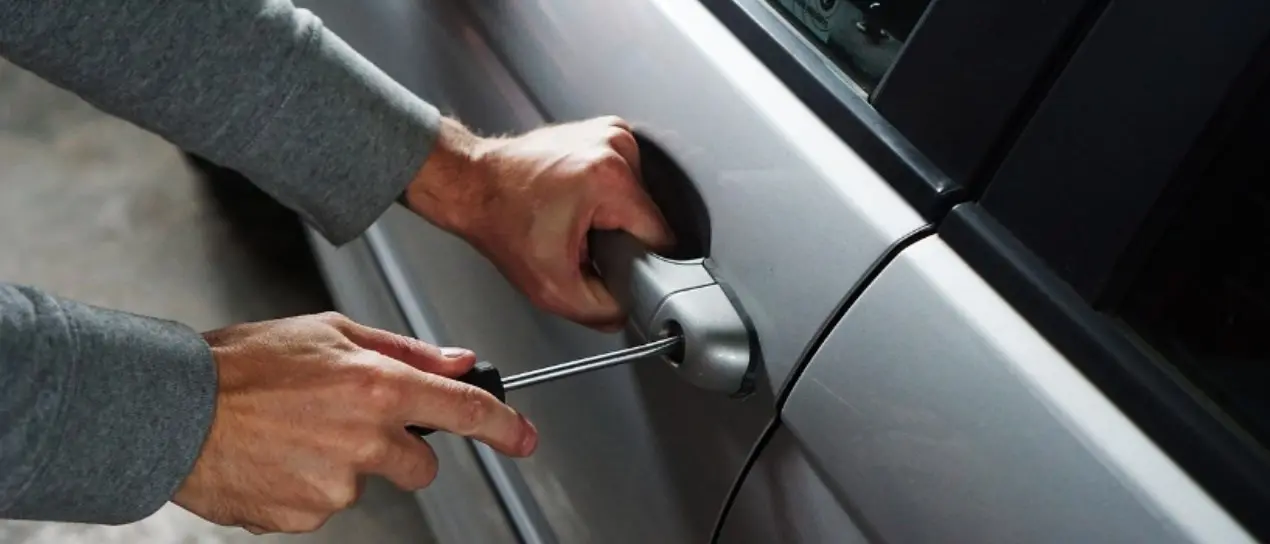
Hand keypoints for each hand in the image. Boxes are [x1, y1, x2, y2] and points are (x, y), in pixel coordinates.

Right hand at [173, 312, 535, 533]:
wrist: (172, 410)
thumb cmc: (243, 365)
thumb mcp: (329, 331)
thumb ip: (404, 350)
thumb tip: (458, 361)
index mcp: (377, 387)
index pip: (464, 411)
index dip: (504, 427)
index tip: (524, 438)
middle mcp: (364, 439)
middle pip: (420, 464)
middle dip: (399, 449)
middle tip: (349, 422)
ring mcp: (335, 485)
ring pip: (366, 483)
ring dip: (343, 464)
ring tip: (294, 433)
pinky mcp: (306, 517)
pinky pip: (325, 505)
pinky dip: (308, 486)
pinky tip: (278, 457)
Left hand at [404, 116, 674, 330]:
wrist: (472, 185)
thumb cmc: (500, 221)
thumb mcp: (552, 288)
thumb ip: (602, 311)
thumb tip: (629, 310)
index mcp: (610, 178)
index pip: (660, 236)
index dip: (638, 261)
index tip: (608, 262)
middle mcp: (616, 146)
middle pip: (648, 216)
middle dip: (621, 237)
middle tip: (582, 241)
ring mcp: (610, 133)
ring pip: (639, 199)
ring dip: (614, 216)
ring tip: (576, 219)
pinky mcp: (604, 131)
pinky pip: (626, 179)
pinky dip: (607, 196)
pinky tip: (578, 201)